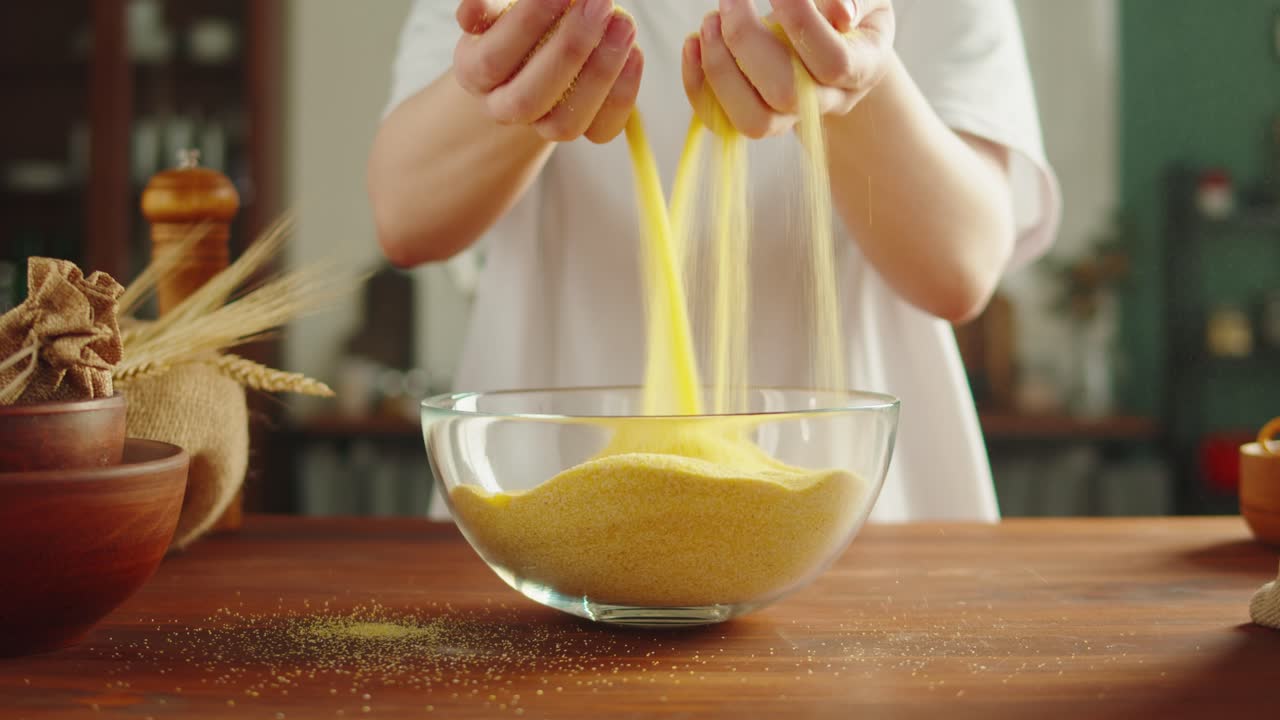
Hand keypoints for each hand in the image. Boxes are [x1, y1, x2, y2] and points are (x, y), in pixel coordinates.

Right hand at [452, 0, 642, 142]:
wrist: (542, 43)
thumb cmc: (523, 15)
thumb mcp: (503, 5)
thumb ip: (493, 4)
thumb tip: (476, 12)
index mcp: (474, 71)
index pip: (493, 59)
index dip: (526, 26)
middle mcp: (502, 106)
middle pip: (527, 99)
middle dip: (568, 49)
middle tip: (599, 4)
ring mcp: (542, 124)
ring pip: (564, 124)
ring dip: (600, 73)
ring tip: (623, 25)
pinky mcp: (582, 130)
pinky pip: (602, 129)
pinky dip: (622, 94)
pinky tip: (634, 55)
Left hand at [682, 0, 895, 138]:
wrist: (839, 47)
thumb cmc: (848, 12)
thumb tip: (840, 12)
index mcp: (862, 69)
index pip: (832, 61)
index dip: (801, 22)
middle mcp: (827, 102)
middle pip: (785, 93)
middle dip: (747, 41)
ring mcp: (789, 118)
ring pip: (752, 119)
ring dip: (720, 69)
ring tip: (709, 21)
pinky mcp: (756, 118)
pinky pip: (721, 120)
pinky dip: (698, 85)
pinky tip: (692, 44)